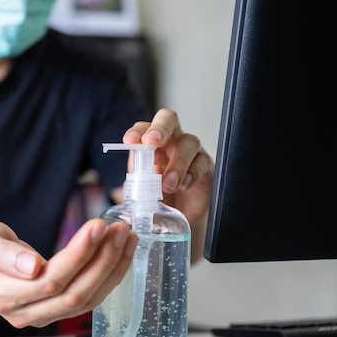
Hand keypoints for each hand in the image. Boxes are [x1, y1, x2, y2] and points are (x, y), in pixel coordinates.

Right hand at [0, 218, 137, 327]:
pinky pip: (88, 299)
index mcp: (2, 295)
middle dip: (102, 260)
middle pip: (73, 293)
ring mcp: (41, 316)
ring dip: (111, 268)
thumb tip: (32, 267)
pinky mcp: (55, 311)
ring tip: (127, 238)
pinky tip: (121, 254)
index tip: (98, 226)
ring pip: (85, 299)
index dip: (78, 255)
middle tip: (120, 229)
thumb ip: (2, 253)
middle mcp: (23, 313)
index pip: (49, 280)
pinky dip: (108, 276)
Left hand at [123, 109, 214, 235]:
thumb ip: (137, 178)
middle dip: (160, 128)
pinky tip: (184, 184)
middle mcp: (171, 141)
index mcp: (151, 143)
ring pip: (189, 142)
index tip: (130, 140)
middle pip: (168, 119)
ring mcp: (191, 152)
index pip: (144, 127)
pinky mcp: (206, 167)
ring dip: (177, 162)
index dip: (138, 131)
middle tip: (152, 142)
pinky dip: (193, 173)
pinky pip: (203, 162)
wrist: (176, 216)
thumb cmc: (157, 196)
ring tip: (168, 183)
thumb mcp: (141, 188)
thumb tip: (132, 178)